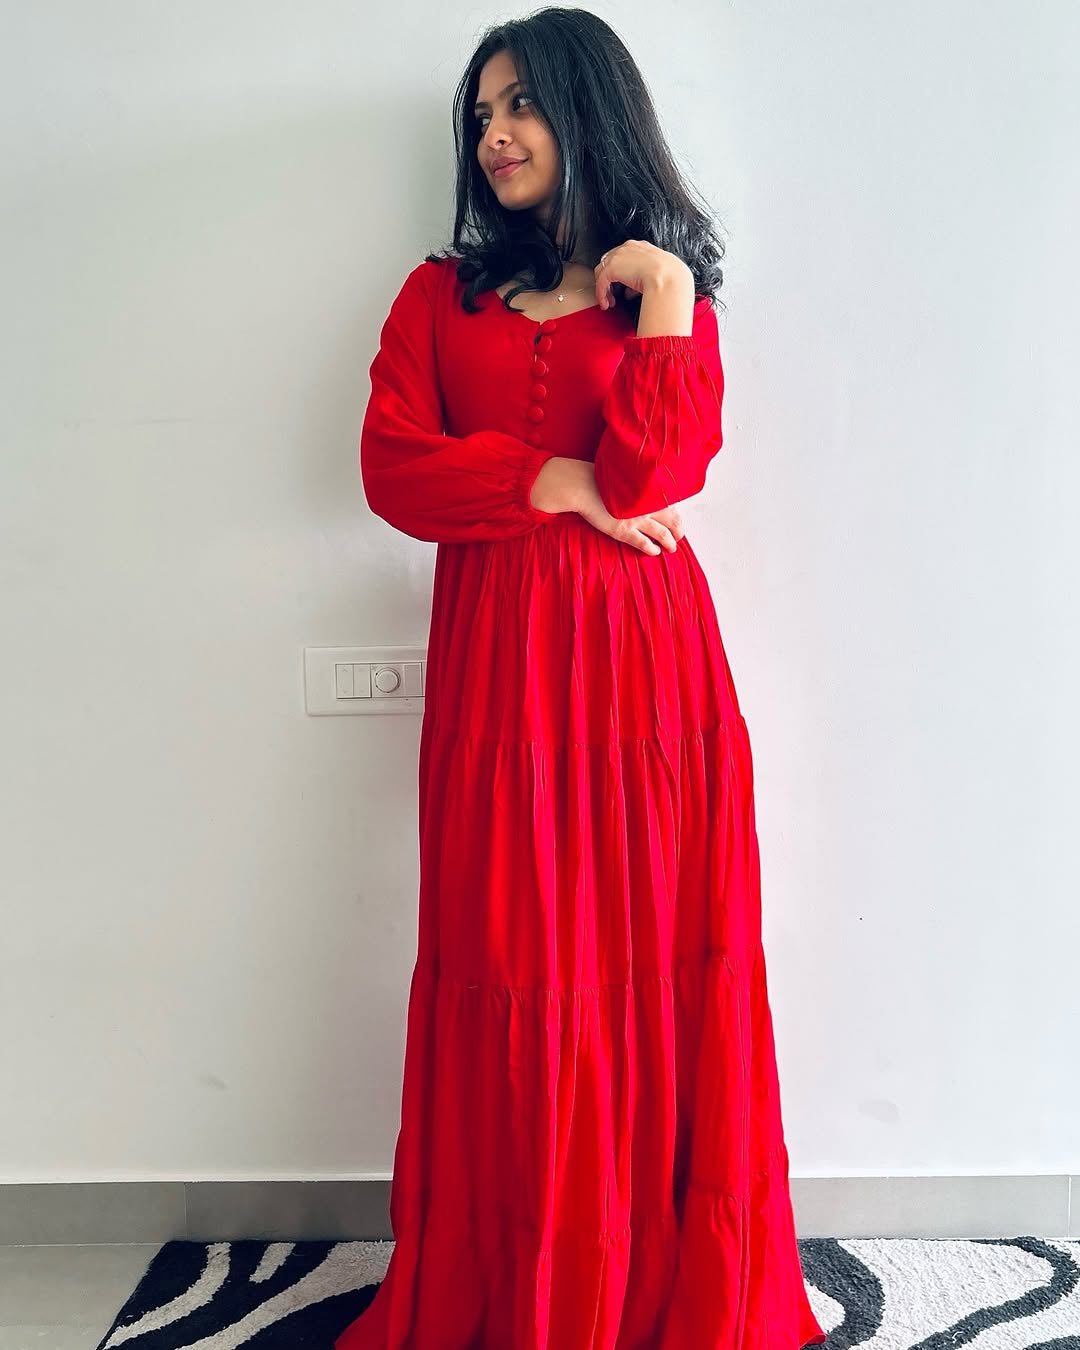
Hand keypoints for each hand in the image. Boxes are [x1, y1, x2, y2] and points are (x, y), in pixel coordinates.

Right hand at [529, 457, 683, 553]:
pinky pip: (644, 543)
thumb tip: (646, 488)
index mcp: (648, 490)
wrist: (583, 486)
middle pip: (672, 521)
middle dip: (678, 531)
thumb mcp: (626, 476)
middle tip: (678, 537)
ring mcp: (636, 519)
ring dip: (670, 543)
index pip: (672, 505)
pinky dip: (652, 549)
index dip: (677, 515)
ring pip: (662, 534)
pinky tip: (654, 552)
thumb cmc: (602, 479)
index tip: (677, 521)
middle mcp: (646, 505)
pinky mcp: (624, 530)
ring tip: (671, 548)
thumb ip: (639, 484)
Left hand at [593, 240, 692, 309]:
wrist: (667, 277)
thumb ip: (639, 280)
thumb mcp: (654, 275)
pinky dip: (601, 294)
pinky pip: (601, 282)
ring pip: (603, 271)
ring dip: (604, 288)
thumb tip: (629, 292)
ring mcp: (618, 256)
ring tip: (609, 301)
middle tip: (613, 295)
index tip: (622, 286)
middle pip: (610, 262)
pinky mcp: (612, 268)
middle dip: (610, 279)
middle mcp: (628, 247)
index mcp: (640, 247)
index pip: (623, 257)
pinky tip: (606, 304)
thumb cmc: (668, 277)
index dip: (620, 272)